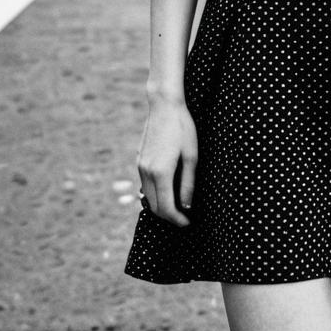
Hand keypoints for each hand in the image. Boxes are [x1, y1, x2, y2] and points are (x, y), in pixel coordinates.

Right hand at [137, 95, 197, 226]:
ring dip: (161, 206)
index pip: (166, 208)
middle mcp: (146, 172)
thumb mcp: (191, 156)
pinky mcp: (139, 161)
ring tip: (178, 207)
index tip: (188, 223)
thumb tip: (186, 206)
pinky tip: (168, 190)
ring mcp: (140, 166)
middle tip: (184, 218)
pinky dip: (155, 194)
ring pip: (147, 197)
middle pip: (154, 206)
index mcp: (161, 172)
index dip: (177, 220)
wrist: (164, 106)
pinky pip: (145, 185)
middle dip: (169, 217)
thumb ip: (188, 184)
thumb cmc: (182, 128)